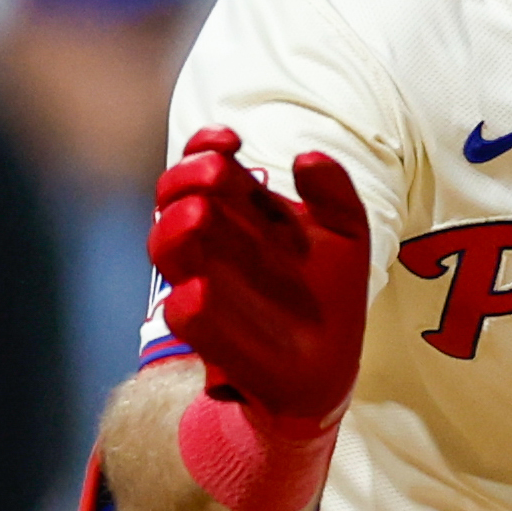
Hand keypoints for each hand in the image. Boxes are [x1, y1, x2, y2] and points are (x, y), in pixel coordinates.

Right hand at [152, 128, 372, 436]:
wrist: (329, 369)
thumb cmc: (328, 294)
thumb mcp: (347, 236)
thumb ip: (335, 193)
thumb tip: (305, 158)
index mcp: (242, 212)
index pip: (203, 164)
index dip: (205, 145)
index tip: (232, 141)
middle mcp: (215, 244)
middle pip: (173, 198)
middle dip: (185, 179)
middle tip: (217, 177)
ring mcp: (207, 288)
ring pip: (163, 248)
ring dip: (173, 229)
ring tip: (197, 218)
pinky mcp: (213, 339)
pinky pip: (184, 314)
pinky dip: (190, 304)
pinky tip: (201, 291)